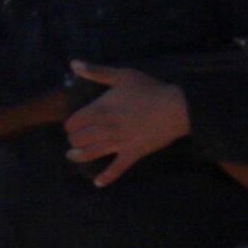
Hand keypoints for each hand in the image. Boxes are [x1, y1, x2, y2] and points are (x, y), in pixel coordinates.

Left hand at [61, 64, 188, 182]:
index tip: (74, 124)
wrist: (177, 108)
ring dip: (78, 156)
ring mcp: (118, 143)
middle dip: (73, 139)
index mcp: (100, 109)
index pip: (73, 123)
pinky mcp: (132, 153)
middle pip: (78, 140)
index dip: (70, 124)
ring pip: (90, 154)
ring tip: (73, 156)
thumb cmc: (150, 89)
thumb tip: (73, 64)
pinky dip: (106, 177)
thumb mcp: (122, 75)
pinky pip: (116, 169)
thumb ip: (96, 71)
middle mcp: (105, 128)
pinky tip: (98, 183)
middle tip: (76, 138)